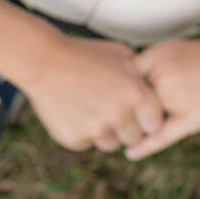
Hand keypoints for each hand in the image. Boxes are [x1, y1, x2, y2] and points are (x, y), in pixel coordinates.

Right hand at [22, 34, 165, 152]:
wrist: (45, 61)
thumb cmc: (84, 55)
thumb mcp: (120, 54)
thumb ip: (141, 74)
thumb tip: (155, 87)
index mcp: (136, 94)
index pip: (155, 124)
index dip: (146, 118)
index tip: (137, 113)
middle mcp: (119, 115)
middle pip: (134, 138)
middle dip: (126, 127)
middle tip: (112, 109)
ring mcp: (97, 130)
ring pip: (111, 144)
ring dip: (105, 131)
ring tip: (91, 106)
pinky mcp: (76, 140)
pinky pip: (88, 143)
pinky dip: (83, 132)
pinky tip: (75, 110)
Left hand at [123, 33, 199, 159]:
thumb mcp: (176, 50)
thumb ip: (153, 67)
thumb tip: (131, 83)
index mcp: (156, 57)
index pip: (124, 76)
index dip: (120, 86)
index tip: (114, 91)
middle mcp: (160, 77)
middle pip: (131, 98)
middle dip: (131, 104)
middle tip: (140, 105)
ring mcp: (174, 99)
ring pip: (146, 117)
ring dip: (144, 119)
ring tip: (152, 118)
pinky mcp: (189, 119)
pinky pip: (161, 137)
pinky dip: (144, 146)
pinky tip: (130, 154)